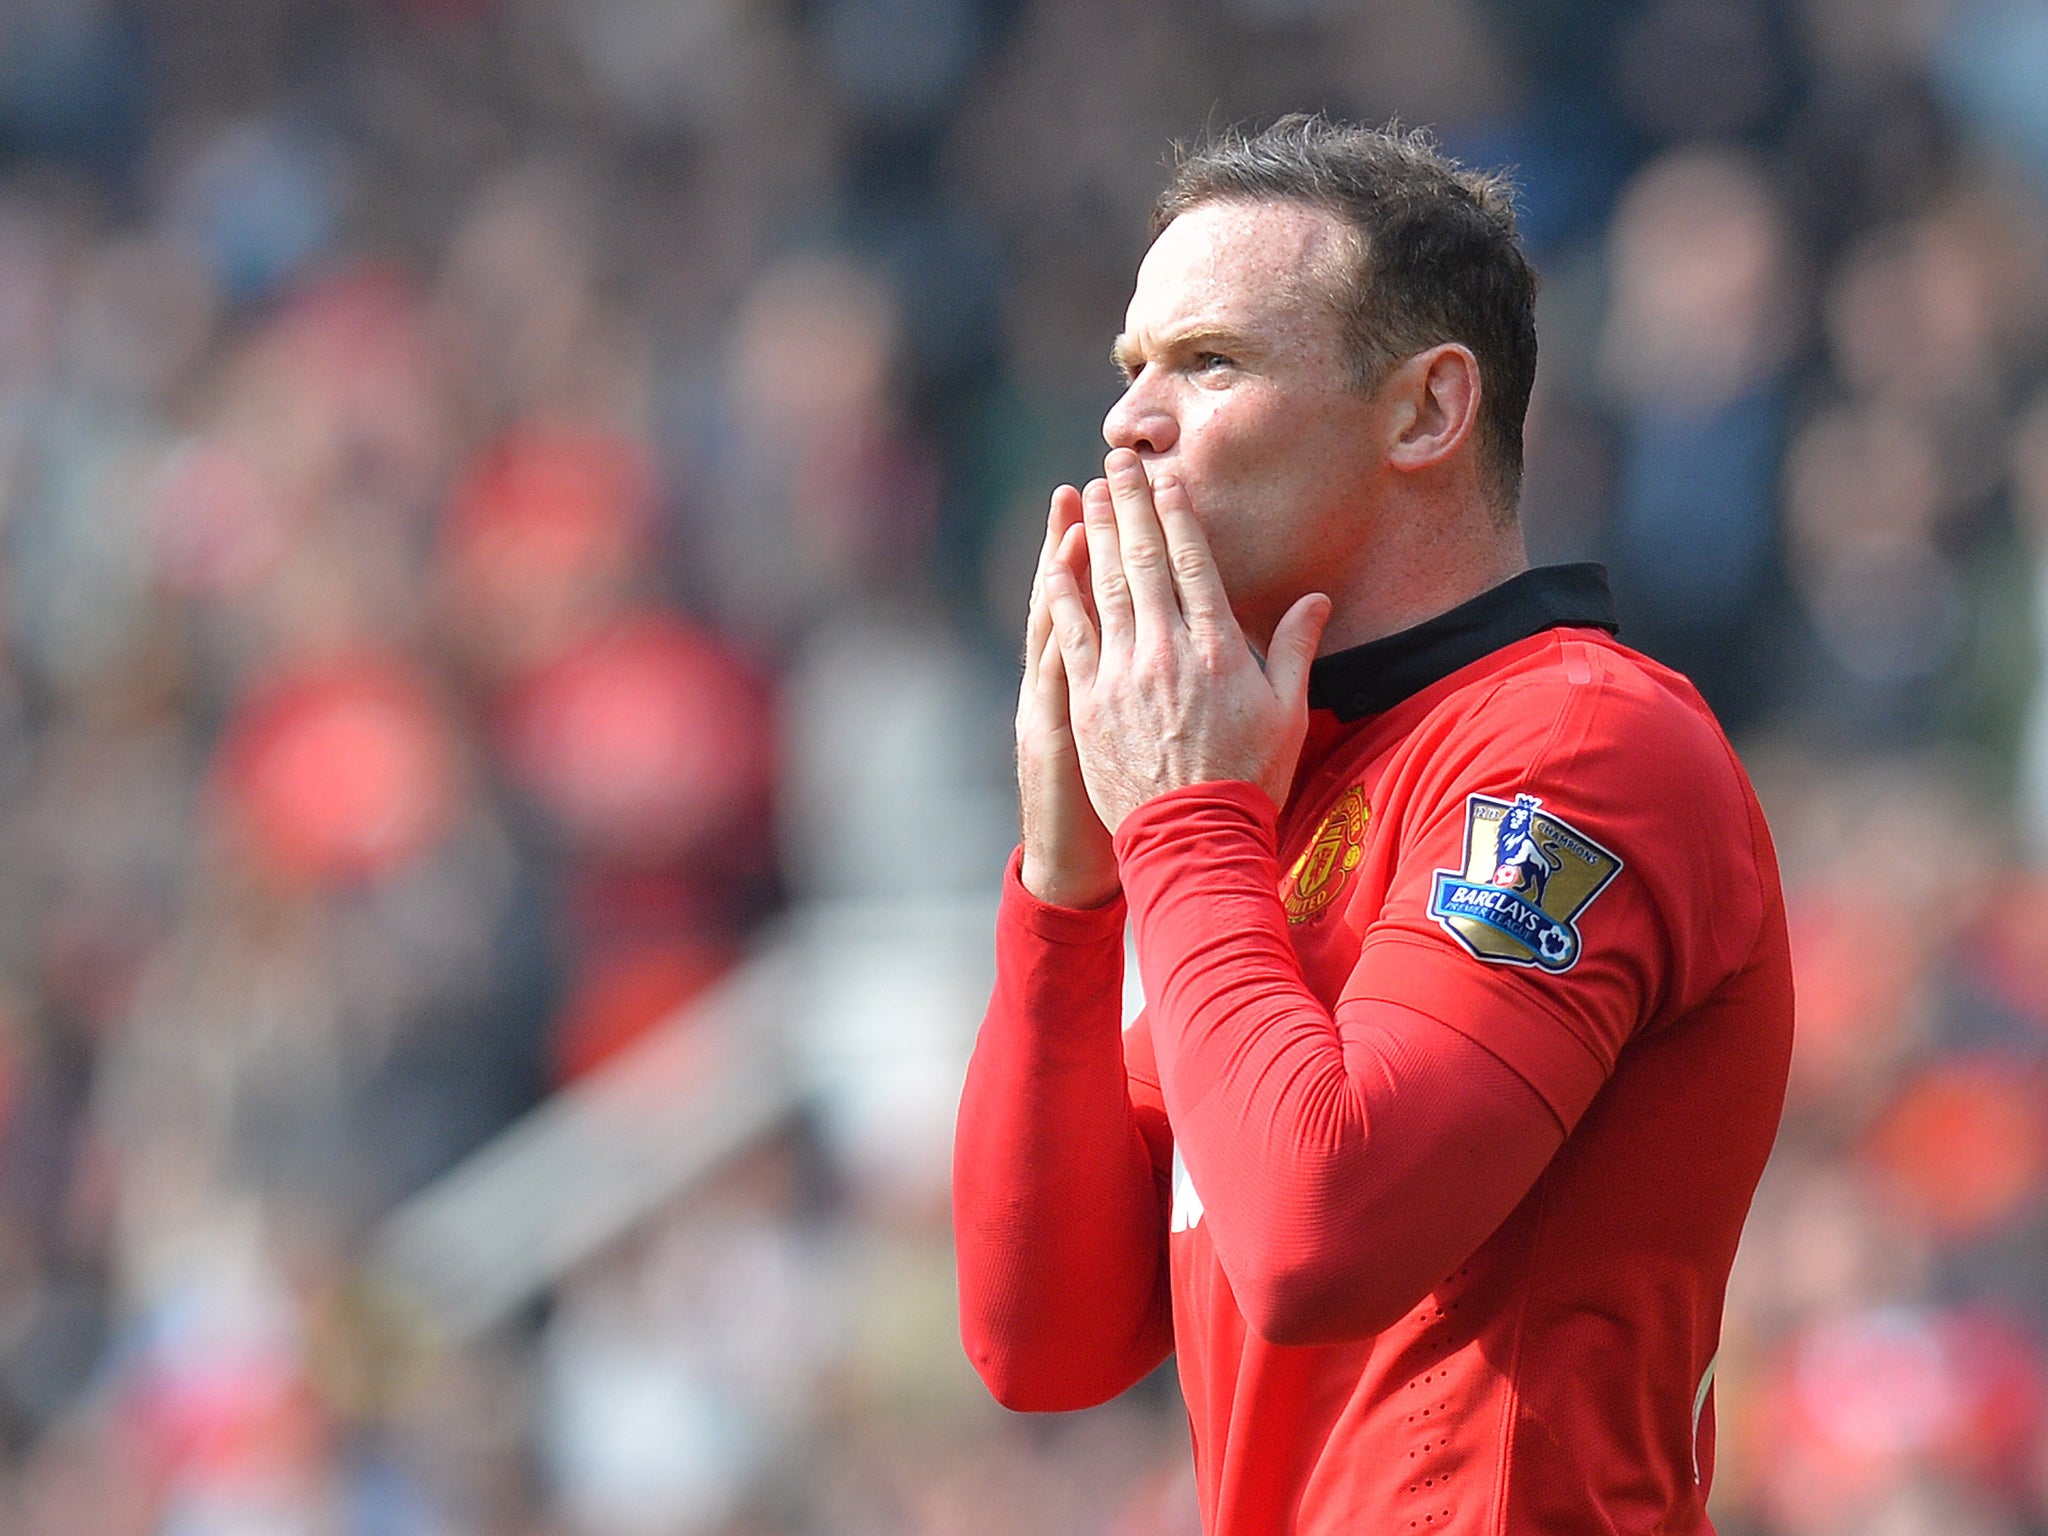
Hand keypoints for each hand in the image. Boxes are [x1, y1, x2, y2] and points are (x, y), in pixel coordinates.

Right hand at [1016, 485, 1120, 907]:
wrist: (1086, 859)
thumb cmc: (1117, 796)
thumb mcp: (1122, 731)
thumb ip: (1147, 679)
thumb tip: (1177, 638)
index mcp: (1097, 674)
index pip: (1106, 598)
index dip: (1112, 548)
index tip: (1122, 497)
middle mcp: (1073, 679)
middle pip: (1079, 597)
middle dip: (1083, 539)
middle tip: (1086, 483)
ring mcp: (1061, 703)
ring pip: (1062, 627)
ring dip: (1065, 575)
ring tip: (1073, 522)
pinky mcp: (1056, 731)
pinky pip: (1057, 672)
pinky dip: (1059, 633)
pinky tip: (1061, 597)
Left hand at [1043, 449, 1330, 831]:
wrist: (1194, 837)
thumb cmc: (1249, 778)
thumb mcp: (1288, 714)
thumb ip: (1295, 649)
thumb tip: (1316, 598)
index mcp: (1217, 649)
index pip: (1193, 564)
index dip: (1177, 515)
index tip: (1166, 479)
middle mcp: (1167, 651)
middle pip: (1143, 562)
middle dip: (1129, 507)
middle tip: (1116, 464)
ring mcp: (1123, 675)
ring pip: (1104, 588)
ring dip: (1093, 536)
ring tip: (1086, 496)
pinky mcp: (1089, 701)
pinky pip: (1072, 635)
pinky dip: (1062, 595)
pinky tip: (1052, 564)